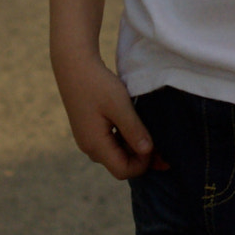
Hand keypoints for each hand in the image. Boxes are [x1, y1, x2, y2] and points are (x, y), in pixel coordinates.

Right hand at [53, 51, 161, 178]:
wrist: (73, 64)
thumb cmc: (97, 84)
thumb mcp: (120, 106)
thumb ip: (134, 131)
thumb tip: (148, 152)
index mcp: (95, 144)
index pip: (123, 171)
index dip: (143, 164)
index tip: (156, 146)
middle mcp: (89, 147)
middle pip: (120, 164)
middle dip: (141, 157)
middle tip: (160, 142)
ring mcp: (87, 139)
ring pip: (116, 153)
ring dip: (133, 146)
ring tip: (147, 129)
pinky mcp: (88, 129)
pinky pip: (110, 143)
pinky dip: (124, 138)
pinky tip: (133, 123)